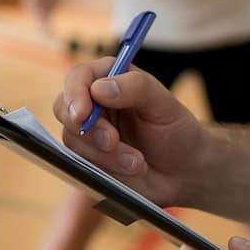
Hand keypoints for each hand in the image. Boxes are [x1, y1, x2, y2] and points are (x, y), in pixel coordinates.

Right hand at [52, 57, 209, 206]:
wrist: (185, 172)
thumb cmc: (177, 130)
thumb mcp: (164, 104)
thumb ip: (136, 87)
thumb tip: (98, 89)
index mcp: (110, 79)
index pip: (78, 77)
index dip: (75, 93)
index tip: (83, 113)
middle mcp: (94, 104)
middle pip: (64, 108)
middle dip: (88, 129)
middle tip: (112, 141)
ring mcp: (89, 134)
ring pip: (73, 140)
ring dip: (104, 154)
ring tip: (137, 162)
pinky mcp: (88, 161)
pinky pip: (79, 164)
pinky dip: (104, 168)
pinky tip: (130, 170)